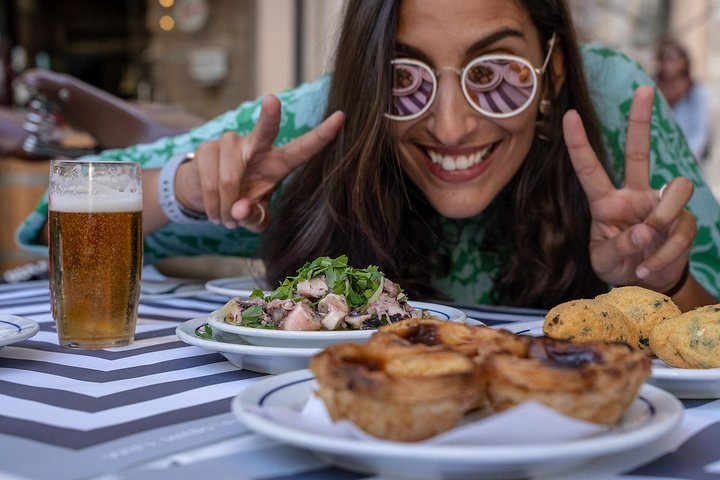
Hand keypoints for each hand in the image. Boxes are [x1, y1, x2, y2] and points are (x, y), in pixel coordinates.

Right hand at [175, 94, 344, 230]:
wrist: (206, 196)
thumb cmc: (240, 203)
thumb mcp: (254, 217)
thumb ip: (254, 217)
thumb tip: (240, 209)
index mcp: (278, 163)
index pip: (302, 148)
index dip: (322, 135)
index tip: (341, 117)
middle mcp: (256, 146)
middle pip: (265, 130)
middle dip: (270, 116)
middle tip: (273, 100)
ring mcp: (230, 143)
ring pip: (230, 176)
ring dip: (226, 204)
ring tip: (226, 217)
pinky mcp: (206, 148)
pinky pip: (210, 181)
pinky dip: (212, 203)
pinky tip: (215, 211)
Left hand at [562, 86, 695, 291]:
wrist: (647, 283)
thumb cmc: (619, 265)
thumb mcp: (605, 262)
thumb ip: (618, 247)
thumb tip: (644, 231)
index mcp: (606, 202)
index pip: (590, 169)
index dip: (579, 144)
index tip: (569, 115)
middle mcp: (634, 195)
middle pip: (638, 152)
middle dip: (640, 121)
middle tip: (642, 89)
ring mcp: (661, 206)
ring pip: (676, 189)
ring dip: (661, 219)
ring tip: (645, 245)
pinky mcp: (683, 222)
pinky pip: (680, 231)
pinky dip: (664, 254)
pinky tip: (648, 267)